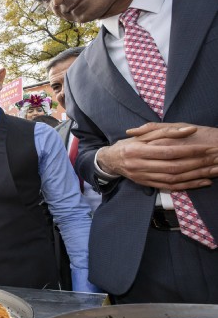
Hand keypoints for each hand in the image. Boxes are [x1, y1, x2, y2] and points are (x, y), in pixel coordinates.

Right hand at [97, 123, 217, 189]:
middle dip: (197, 163)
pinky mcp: (147, 185)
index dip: (188, 150)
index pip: (167, 151)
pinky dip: (188, 185)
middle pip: (173, 167)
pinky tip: (203, 182)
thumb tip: (189, 130)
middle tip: (215, 159)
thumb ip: (166, 131)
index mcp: (137, 150)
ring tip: (213, 170)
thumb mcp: (144, 134)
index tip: (206, 147)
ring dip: (196, 176)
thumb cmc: (129, 144)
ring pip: (173, 179)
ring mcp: (143, 177)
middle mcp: (139, 165)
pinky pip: (170, 187)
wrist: (111, 161)